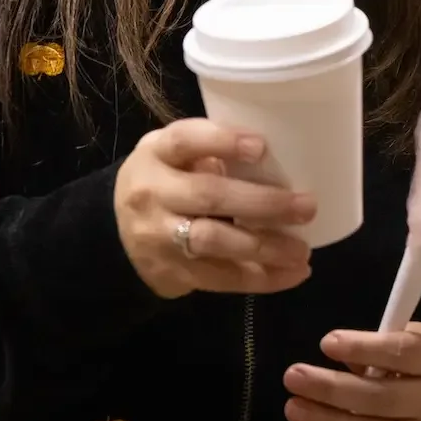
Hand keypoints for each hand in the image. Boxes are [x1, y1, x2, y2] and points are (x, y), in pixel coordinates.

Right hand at [113, 118, 315, 298]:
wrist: (114, 232)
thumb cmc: (165, 179)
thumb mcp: (175, 154)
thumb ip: (212, 150)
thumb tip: (281, 159)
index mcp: (156, 153)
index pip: (185, 141)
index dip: (222, 141)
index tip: (261, 147)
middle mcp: (153, 193)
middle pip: (208, 196)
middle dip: (262, 203)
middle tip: (306, 206)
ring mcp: (160, 237)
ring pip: (214, 242)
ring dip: (264, 247)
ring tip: (302, 249)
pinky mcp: (172, 272)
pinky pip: (219, 278)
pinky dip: (261, 279)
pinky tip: (293, 273)